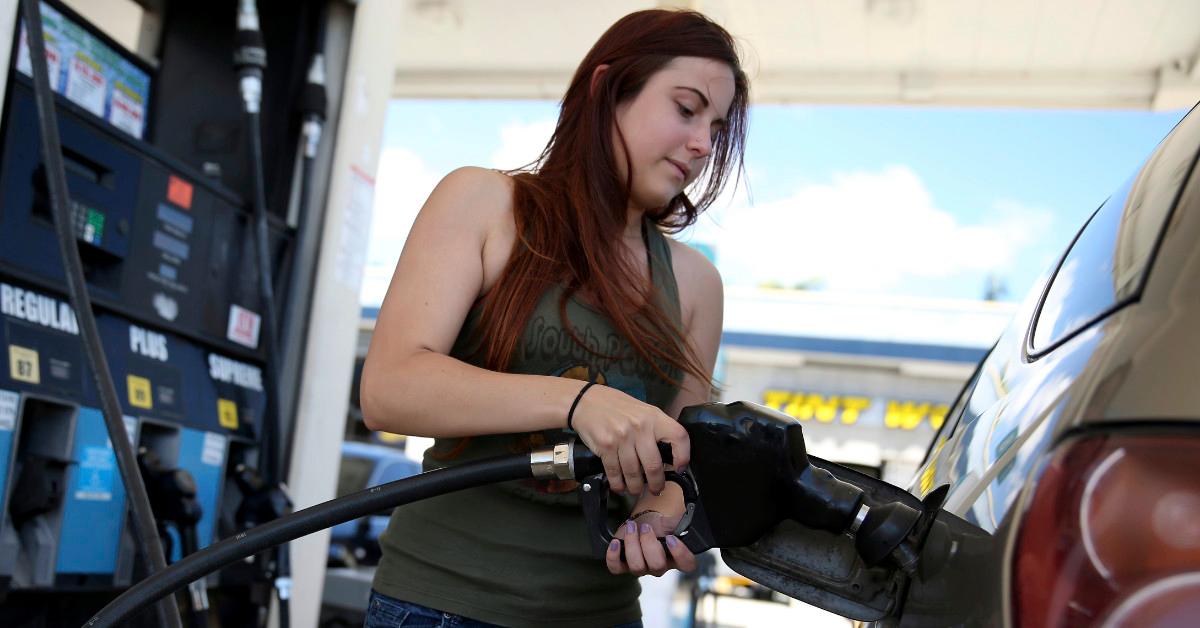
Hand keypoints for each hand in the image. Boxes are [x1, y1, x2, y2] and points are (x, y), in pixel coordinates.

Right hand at [570, 384, 689, 495]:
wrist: (586, 401)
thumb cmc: (617, 407)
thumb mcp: (642, 411)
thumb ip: (655, 430)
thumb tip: (667, 456)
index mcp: (654, 417)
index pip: (679, 437)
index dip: (683, 456)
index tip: (679, 468)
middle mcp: (640, 427)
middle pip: (654, 465)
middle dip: (656, 483)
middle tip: (656, 489)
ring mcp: (622, 438)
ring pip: (634, 473)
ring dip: (636, 487)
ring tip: (636, 490)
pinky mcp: (606, 447)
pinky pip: (615, 472)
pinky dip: (618, 484)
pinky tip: (620, 486)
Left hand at [606, 512, 696, 575]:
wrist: (642, 522)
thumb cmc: (659, 523)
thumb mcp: (672, 521)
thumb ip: (682, 523)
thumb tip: (689, 516)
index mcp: (676, 557)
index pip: (687, 564)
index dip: (680, 554)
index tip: (671, 538)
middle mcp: (660, 566)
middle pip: (657, 566)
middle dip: (649, 544)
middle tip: (646, 527)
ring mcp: (641, 568)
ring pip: (637, 567)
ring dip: (632, 544)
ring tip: (632, 526)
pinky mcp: (623, 565)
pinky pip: (616, 568)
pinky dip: (613, 556)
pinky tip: (615, 542)